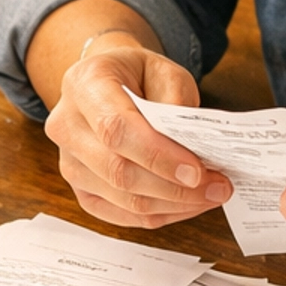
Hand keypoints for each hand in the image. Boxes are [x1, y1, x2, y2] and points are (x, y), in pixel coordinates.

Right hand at [43, 32, 231, 229]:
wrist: (107, 85)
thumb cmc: (137, 77)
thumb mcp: (164, 70)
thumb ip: (176, 101)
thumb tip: (190, 149)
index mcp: (84, 85)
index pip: (116, 129)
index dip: (158, 155)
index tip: (197, 171)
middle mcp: (66, 126)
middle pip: (118, 172)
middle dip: (175, 187)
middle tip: (219, 186)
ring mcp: (69, 163)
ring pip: (123, 200)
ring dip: (174, 204)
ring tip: (211, 194)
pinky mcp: (81, 191)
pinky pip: (122, 215)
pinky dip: (161, 214)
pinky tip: (188, 204)